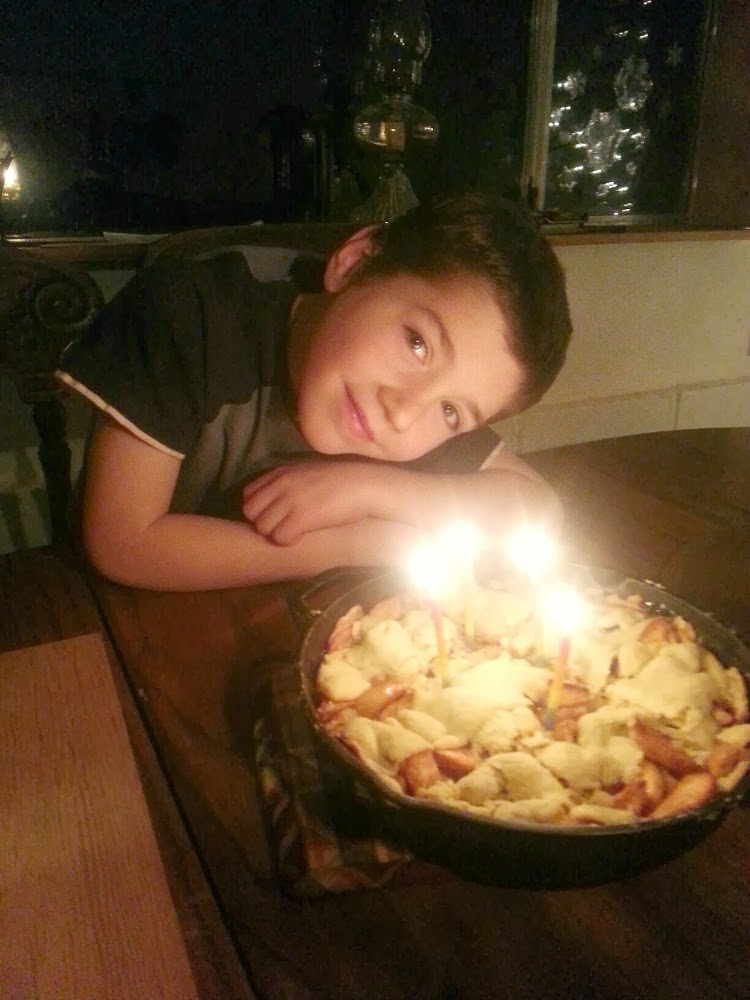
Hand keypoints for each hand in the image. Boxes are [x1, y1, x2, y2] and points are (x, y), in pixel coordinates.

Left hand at [242, 460, 390, 544]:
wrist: (365, 486)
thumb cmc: (342, 480)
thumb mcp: (309, 472)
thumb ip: (290, 480)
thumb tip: (279, 493)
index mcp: (281, 473)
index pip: (248, 494)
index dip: (257, 508)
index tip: (273, 514)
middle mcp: (281, 485)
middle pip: (250, 512)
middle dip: (263, 522)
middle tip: (281, 527)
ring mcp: (289, 501)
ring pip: (262, 527)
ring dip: (275, 533)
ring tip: (293, 533)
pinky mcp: (301, 518)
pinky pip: (278, 537)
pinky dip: (287, 541)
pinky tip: (301, 538)